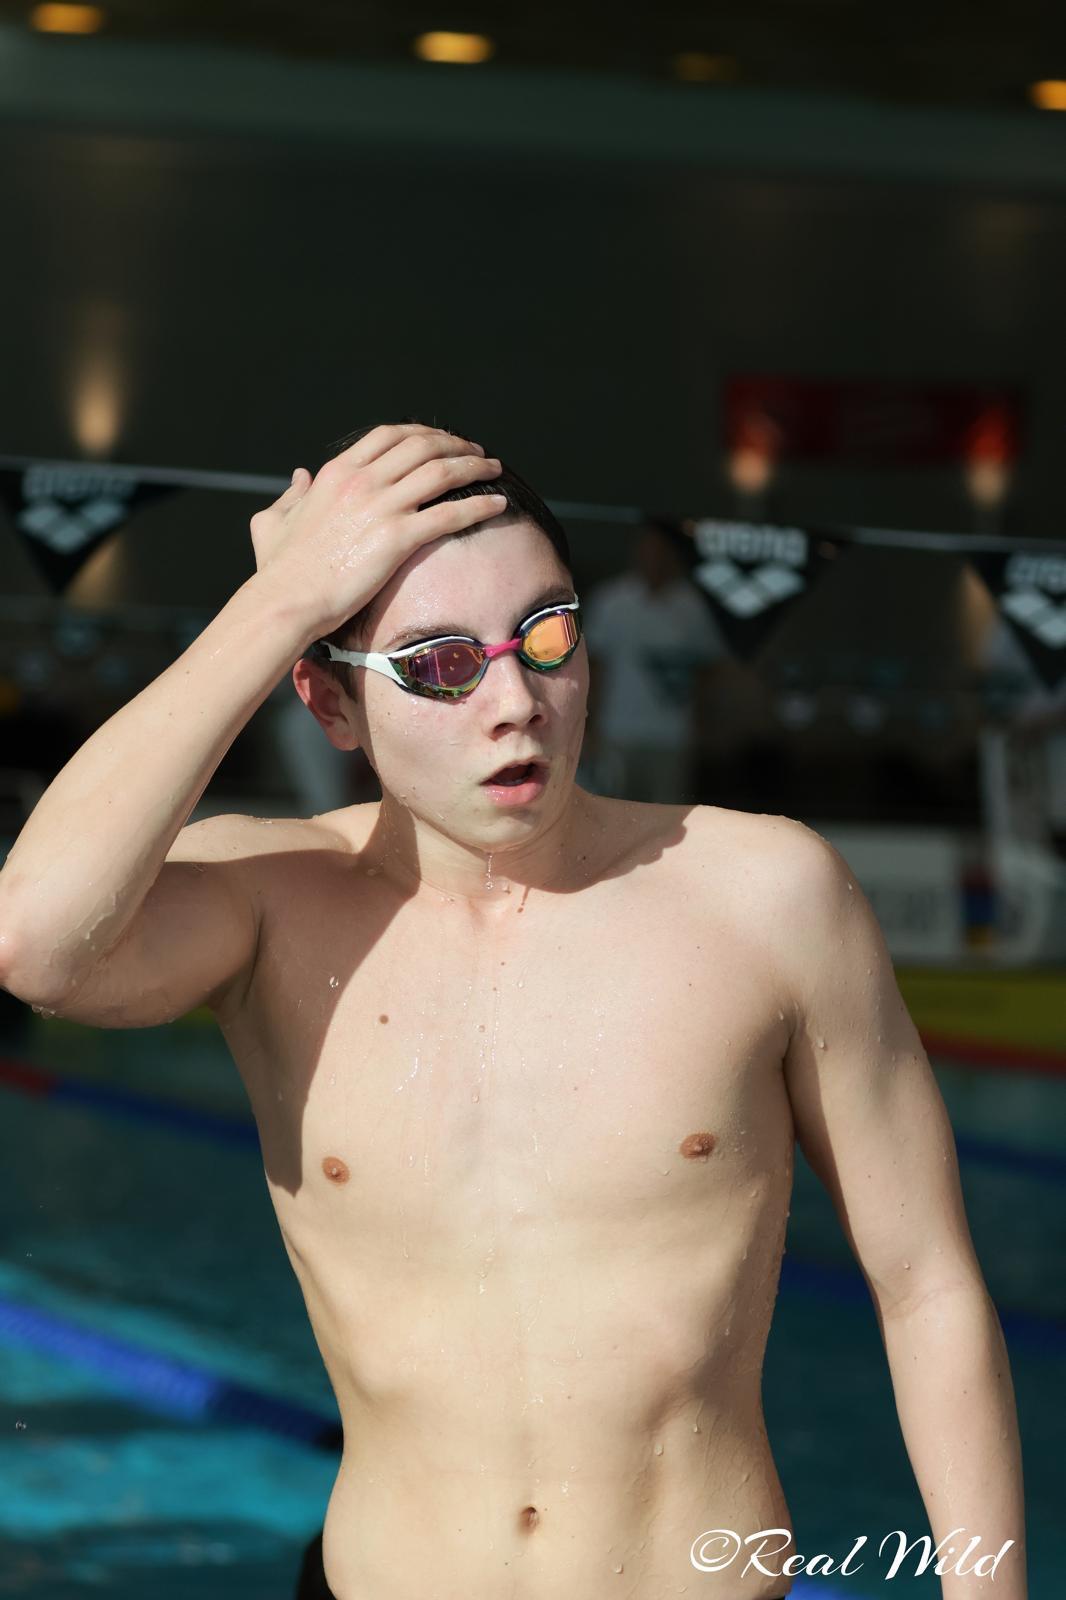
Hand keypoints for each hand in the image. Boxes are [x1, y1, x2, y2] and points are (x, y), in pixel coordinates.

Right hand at [248, 422, 506, 638]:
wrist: (287, 600)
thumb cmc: (279, 569)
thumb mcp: (273, 520)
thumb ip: (290, 494)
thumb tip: (299, 476)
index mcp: (336, 472)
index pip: (389, 435)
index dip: (421, 433)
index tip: (440, 440)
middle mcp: (362, 481)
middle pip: (422, 446)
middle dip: (455, 444)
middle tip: (476, 452)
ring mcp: (381, 506)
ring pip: (441, 472)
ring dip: (475, 466)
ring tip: (495, 469)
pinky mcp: (398, 538)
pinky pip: (450, 513)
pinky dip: (479, 505)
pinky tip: (498, 504)